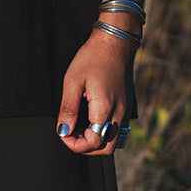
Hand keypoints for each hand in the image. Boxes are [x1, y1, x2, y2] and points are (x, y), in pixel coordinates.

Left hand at [56, 29, 134, 155]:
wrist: (115, 42)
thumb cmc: (93, 57)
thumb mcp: (72, 81)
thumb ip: (68, 109)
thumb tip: (63, 131)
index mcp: (105, 108)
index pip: (93, 142)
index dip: (75, 144)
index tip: (63, 134)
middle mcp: (119, 113)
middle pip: (105, 148)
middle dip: (86, 147)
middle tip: (70, 135)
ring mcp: (125, 111)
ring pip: (113, 141)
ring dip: (96, 141)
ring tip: (79, 128)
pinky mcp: (126, 106)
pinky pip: (117, 129)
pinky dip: (103, 132)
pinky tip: (90, 120)